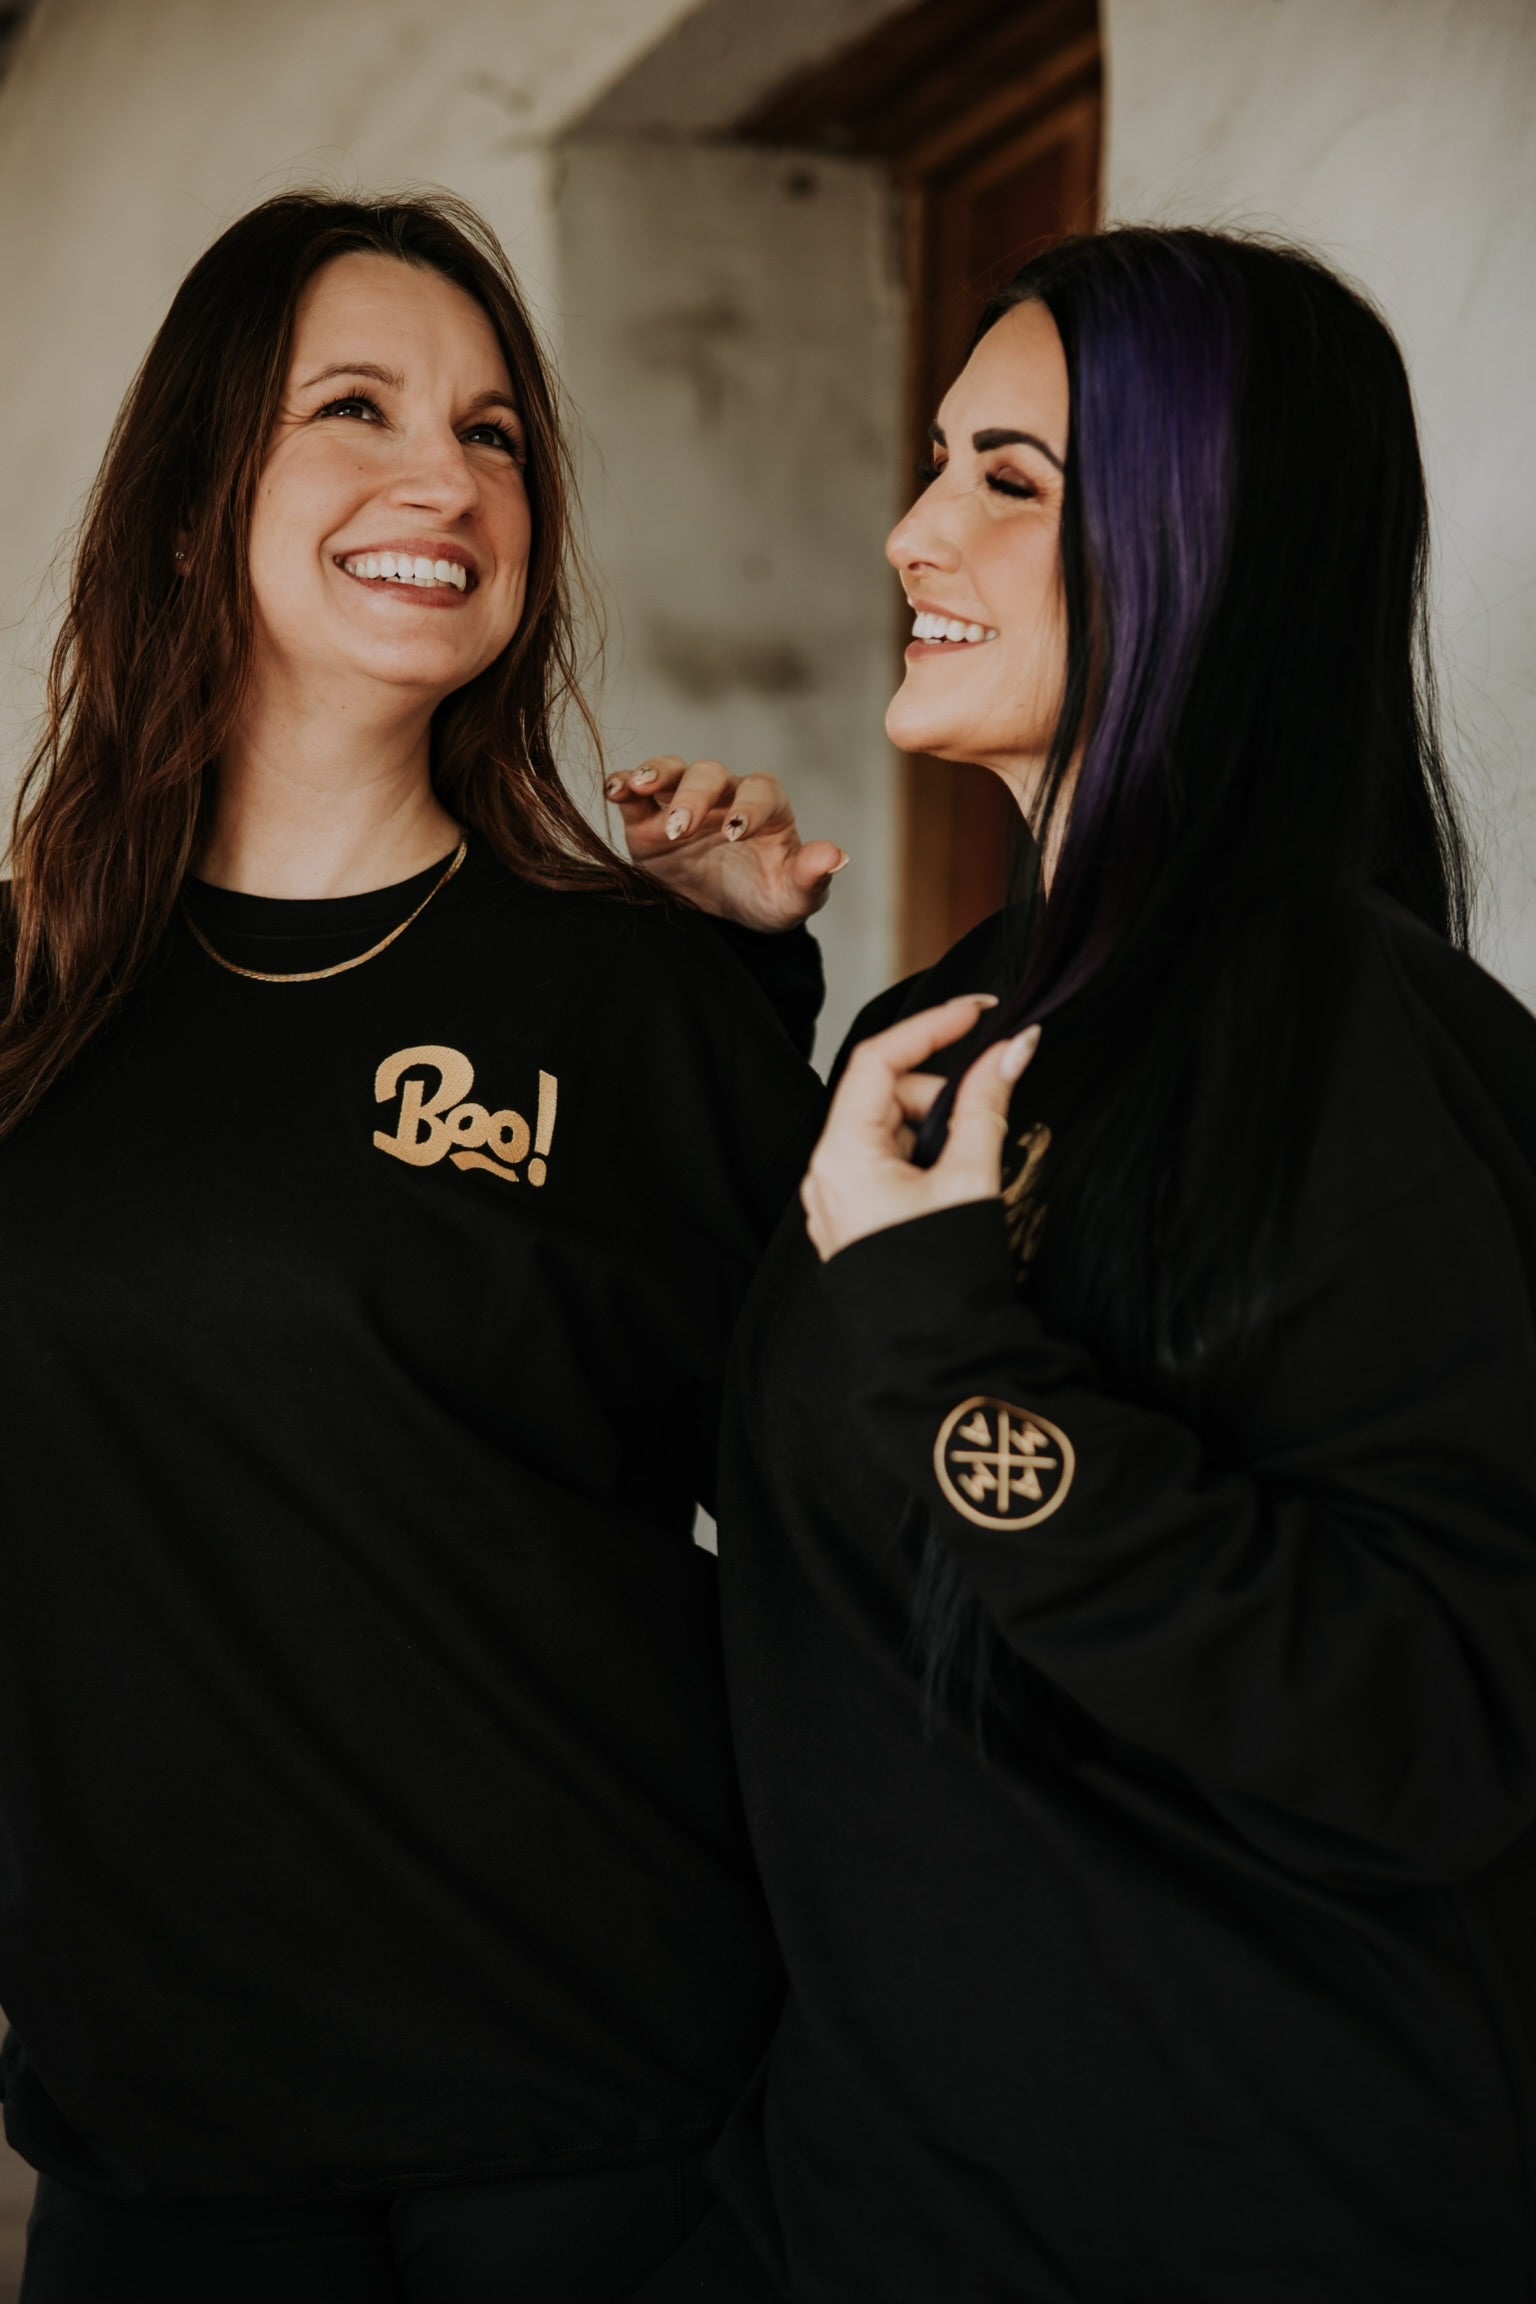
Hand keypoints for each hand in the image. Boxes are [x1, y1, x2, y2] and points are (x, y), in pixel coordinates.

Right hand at [605, 754, 847, 931]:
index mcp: (766, 807)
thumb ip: (812, 877)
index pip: (760, 791)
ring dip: (655, 775)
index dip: (748, 807)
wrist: (727, 918)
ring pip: (672, 771)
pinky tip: (614, 792)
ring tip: (638, 789)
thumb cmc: (766, 898)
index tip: (735, 833)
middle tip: (681, 830)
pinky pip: (634, 793)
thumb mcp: (793, 899)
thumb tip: (834, 856)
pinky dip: (622, 785)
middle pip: (709, 775)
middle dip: (694, 797)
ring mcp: (685, 803)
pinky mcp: (649, 820)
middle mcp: (725, 795)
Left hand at [801, 996, 1041, 1260]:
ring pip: (890, 1130)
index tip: (981, 1011)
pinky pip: (885, 1163)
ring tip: (962, 1177)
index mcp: (842, 1156)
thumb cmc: (943, 1275)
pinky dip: (920, 1159)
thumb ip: (988, 1104)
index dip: (932, 1026)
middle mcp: (826, 1173)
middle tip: (981, 1129)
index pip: (880, 1060)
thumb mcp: (970, 1179)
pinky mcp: (851, 1217)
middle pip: (887, 1095)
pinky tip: (945, 1190)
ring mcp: (835, 1198)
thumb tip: (1014, 1047)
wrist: (934, 1356)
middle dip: (940, 1098)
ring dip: (933, 1133)